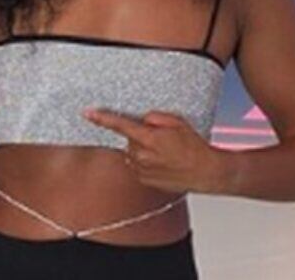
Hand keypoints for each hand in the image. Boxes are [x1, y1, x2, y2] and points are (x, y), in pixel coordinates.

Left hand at [84, 108, 226, 194]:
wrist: (207, 172)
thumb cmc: (194, 147)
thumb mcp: (178, 122)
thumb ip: (155, 118)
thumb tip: (144, 120)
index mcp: (148, 139)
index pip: (120, 126)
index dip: (102, 118)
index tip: (88, 113)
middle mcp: (142, 156)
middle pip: (129, 140)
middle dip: (139, 136)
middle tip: (160, 138)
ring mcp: (142, 170)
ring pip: (133, 154)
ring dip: (142, 150)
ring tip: (164, 153)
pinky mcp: (145, 181)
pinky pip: (138, 166)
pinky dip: (146, 162)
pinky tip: (163, 162)